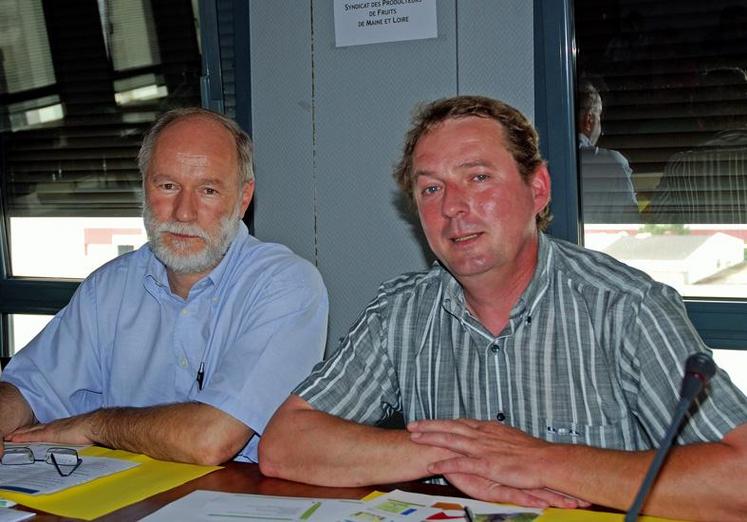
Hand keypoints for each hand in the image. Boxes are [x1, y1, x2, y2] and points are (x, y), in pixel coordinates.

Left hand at [6, 414, 95, 445]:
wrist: (94, 425)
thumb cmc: (92, 431)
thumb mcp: (81, 436)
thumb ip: (76, 440)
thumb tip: (79, 446)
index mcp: (62, 427)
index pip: (44, 428)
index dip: (33, 430)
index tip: (25, 432)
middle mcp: (55, 425)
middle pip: (35, 428)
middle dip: (23, 430)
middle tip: (11, 434)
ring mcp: (51, 429)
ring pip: (31, 431)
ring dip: (20, 433)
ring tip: (9, 436)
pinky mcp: (50, 434)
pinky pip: (32, 435)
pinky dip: (22, 437)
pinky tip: (13, 439)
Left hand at [408, 418, 589, 508]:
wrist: (546, 461)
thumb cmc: (533, 453)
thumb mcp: (511, 437)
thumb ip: (496, 436)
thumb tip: (490, 432)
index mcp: (489, 428)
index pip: (460, 422)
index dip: (444, 422)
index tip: (430, 421)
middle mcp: (482, 435)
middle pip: (450, 427)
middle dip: (430, 425)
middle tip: (412, 424)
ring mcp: (483, 449)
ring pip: (451, 440)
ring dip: (431, 439)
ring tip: (415, 438)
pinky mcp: (485, 464)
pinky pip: (460, 464)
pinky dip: (444, 464)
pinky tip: (431, 466)